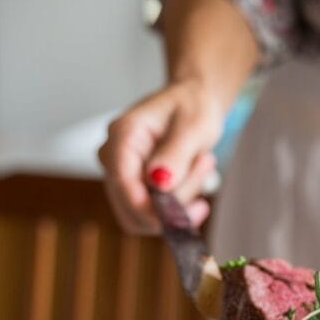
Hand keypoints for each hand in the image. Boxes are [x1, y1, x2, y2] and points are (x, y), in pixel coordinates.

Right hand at [98, 79, 222, 233]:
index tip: (180, 216)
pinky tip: (196, 188)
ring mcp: (121, 175)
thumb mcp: (193, 125)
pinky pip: (151, 216)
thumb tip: (159, 183)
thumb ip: (175, 154)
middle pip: (132, 205)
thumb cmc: (192, 106)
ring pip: (144, 216)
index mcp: (123, 134)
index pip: (123, 182)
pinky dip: (178, 210)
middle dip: (173, 202)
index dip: (148, 207)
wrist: (193, 103)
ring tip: (202, 165)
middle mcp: (114, 157)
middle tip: (205, 166)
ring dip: (180, 204)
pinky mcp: (134, 188)